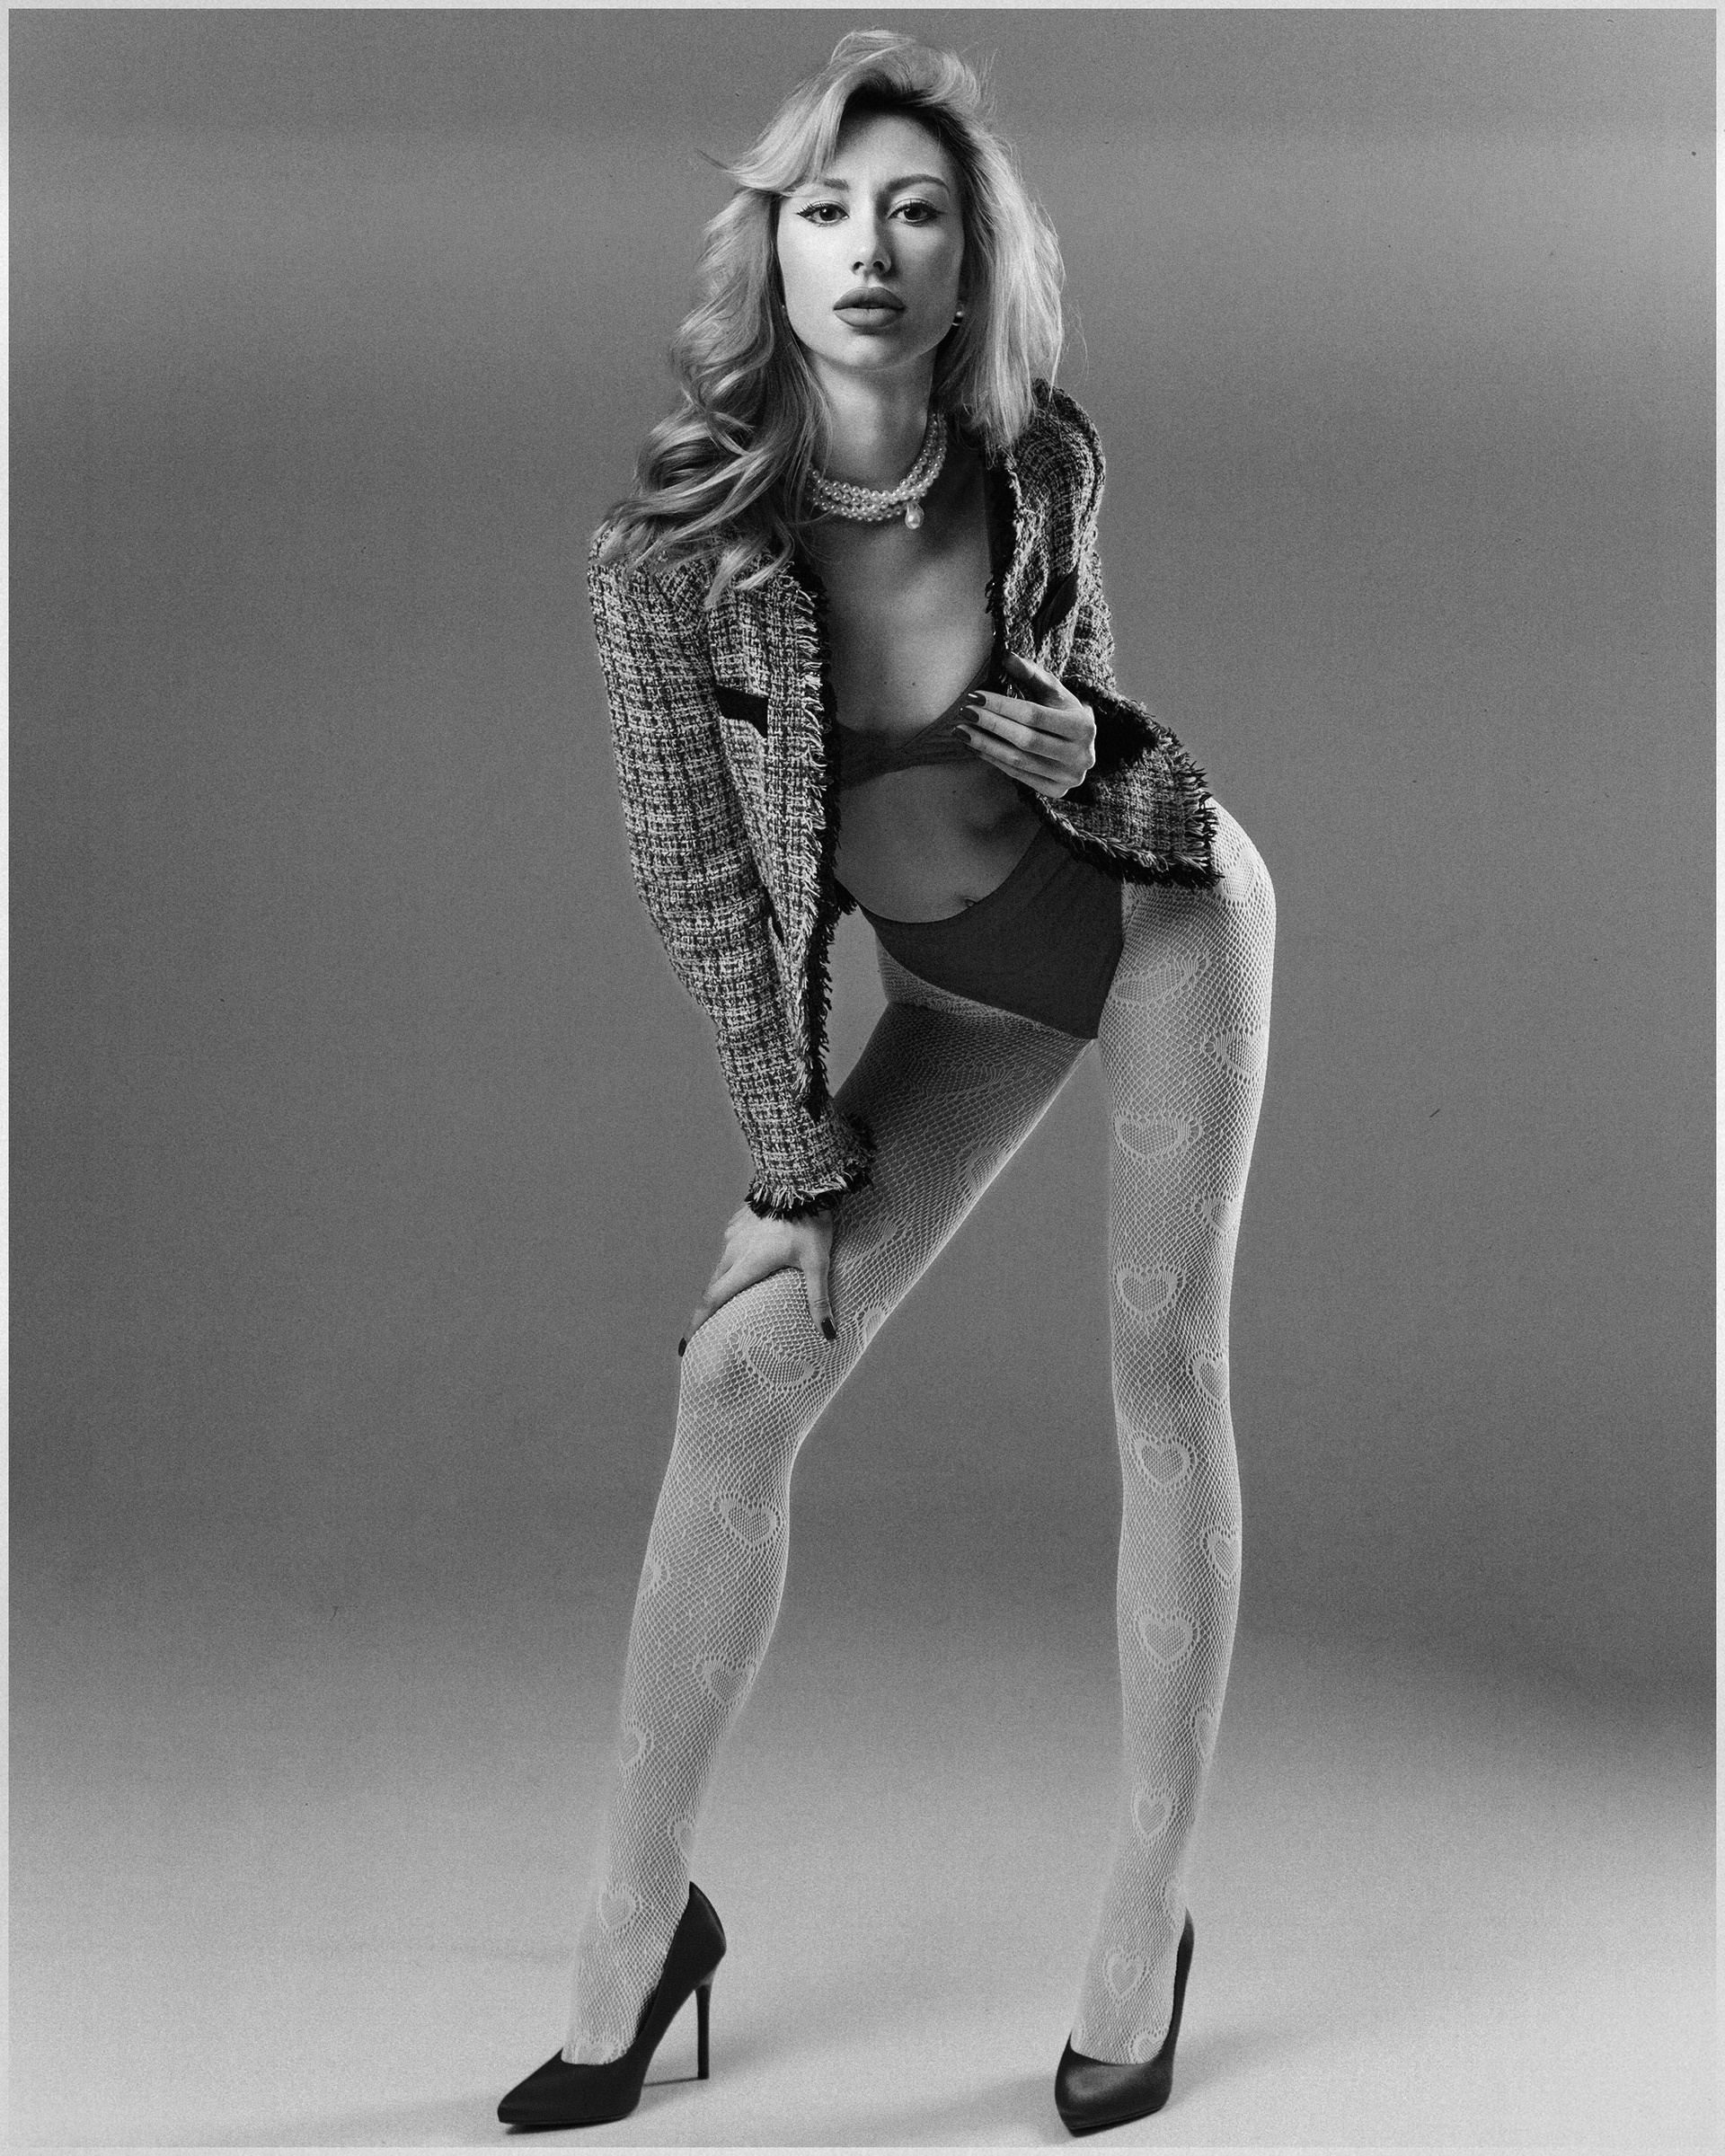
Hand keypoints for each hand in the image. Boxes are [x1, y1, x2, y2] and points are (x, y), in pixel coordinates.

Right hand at [680, 1200, 835, 1354]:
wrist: (800, 1179)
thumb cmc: (809, 1222)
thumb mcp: (817, 1263)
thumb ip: (819, 1299)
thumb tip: (828, 1334)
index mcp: (747, 1265)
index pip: (713, 1301)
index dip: (697, 1325)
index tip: (685, 1345)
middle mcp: (733, 1251)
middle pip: (713, 1288)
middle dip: (706, 1312)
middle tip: (704, 1333)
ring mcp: (734, 1235)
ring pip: (722, 1267)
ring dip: (722, 1285)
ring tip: (730, 1300)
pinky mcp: (739, 1222)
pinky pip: (732, 1248)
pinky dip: (733, 1262)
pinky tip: (747, 1264)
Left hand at [957, 651, 1096, 797]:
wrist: (1084, 746)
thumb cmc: (1065, 713)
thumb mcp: (1056, 692)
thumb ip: (1032, 674)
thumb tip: (1006, 656)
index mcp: (1083, 727)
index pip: (1034, 715)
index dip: (1003, 706)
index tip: (976, 696)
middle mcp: (1079, 756)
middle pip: (1025, 739)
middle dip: (990, 724)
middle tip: (964, 712)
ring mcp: (1068, 778)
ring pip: (1018, 761)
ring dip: (985, 745)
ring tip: (961, 731)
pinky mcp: (1056, 792)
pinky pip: (1017, 776)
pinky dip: (993, 760)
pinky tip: (975, 747)